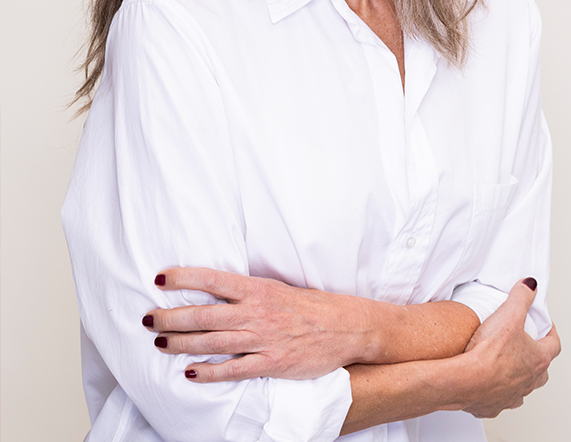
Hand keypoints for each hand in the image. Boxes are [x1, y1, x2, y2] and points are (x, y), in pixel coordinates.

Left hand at [143, 267, 374, 381]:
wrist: (344, 326)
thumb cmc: (307, 306)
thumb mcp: (275, 289)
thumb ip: (245, 292)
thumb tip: (213, 289)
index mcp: (256, 288)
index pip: (212, 279)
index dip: (184, 277)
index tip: (159, 278)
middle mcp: (256, 311)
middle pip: (204, 313)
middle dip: (171, 316)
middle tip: (147, 318)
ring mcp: (263, 338)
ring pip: (213, 340)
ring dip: (182, 342)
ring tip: (159, 342)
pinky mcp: (271, 363)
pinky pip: (235, 368)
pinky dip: (210, 370)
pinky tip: (190, 372)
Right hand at [460, 279, 560, 417]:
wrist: (466, 380)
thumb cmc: (489, 352)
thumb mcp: (508, 314)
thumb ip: (521, 297)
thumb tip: (530, 285)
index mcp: (537, 359)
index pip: (554, 344)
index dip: (550, 331)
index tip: (544, 324)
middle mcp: (529, 381)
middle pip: (541, 370)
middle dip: (536, 357)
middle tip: (525, 344)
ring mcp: (512, 395)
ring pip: (523, 387)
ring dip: (518, 376)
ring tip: (506, 363)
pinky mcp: (494, 405)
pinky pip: (500, 399)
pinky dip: (497, 390)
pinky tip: (486, 381)